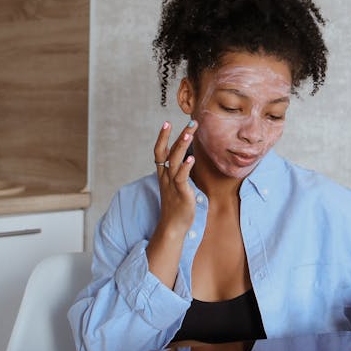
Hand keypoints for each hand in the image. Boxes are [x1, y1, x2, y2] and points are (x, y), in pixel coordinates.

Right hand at [146, 119, 197, 289]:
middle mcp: (166, 177)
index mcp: (163, 174)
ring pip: (174, 161)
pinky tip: (192, 158)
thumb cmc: (176, 206)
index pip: (159, 151)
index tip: (166, 122)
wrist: (173, 228)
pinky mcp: (181, 193)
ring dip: (181, 146)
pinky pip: (181, 178)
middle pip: (167, 152)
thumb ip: (179, 172)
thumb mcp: (176, 185)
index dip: (162, 137)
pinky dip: (185, 167)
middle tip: (189, 122)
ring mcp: (172, 184)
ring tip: (189, 133)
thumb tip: (187, 158)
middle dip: (177, 135)